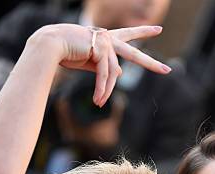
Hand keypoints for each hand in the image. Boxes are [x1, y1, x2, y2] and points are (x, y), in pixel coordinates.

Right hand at [31, 24, 169, 106]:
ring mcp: (105, 42)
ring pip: (113, 72)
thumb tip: (121, 73)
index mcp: (105, 37)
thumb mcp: (88, 61)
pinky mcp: (100, 49)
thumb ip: (105, 66)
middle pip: (134, 53)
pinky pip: (105, 74)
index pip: (128, 35)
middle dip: (150, 63)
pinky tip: (98, 100)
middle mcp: (108, 37)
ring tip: (98, 102)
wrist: (47, 45)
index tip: (158, 29)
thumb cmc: (64, 52)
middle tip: (167, 70)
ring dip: (105, 90)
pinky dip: (102, 88)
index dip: (143, 32)